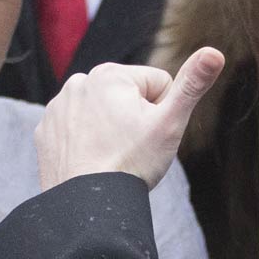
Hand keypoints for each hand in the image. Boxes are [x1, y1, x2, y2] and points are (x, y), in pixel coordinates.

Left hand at [35, 48, 224, 192]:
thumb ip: (192, 85)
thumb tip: (215, 52)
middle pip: (128, 98)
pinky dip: (85, 144)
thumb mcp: (170, 123)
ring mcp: (57, 108)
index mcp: (110, 74)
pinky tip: (90, 161)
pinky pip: (76, 131)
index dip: (162, 112)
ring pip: (102, 114)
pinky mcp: (44, 132)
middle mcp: (78, 83)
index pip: (158, 85)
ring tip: (111, 156)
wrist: (87, 206)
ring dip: (110, 131)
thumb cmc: (131, 164)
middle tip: (131, 149)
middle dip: (135, 120)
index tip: (148, 135)